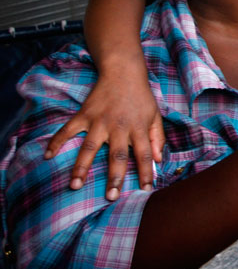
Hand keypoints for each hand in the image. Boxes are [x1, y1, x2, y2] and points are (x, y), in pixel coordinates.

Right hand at [44, 66, 164, 200]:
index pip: (145, 154)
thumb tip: (159, 160)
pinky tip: (48, 155)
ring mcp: (99, 121)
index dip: (146, 172)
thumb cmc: (141, 97)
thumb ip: (157, 138)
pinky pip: (68, 130)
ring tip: (75, 186)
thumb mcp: (155, 115)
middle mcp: (119, 127)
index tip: (146, 190)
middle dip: (114, 177)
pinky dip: (56, 141)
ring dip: (81, 167)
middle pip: (117, 155)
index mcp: (138, 128)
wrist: (123, 72)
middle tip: (110, 196)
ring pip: (89, 147)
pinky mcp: (84, 114)